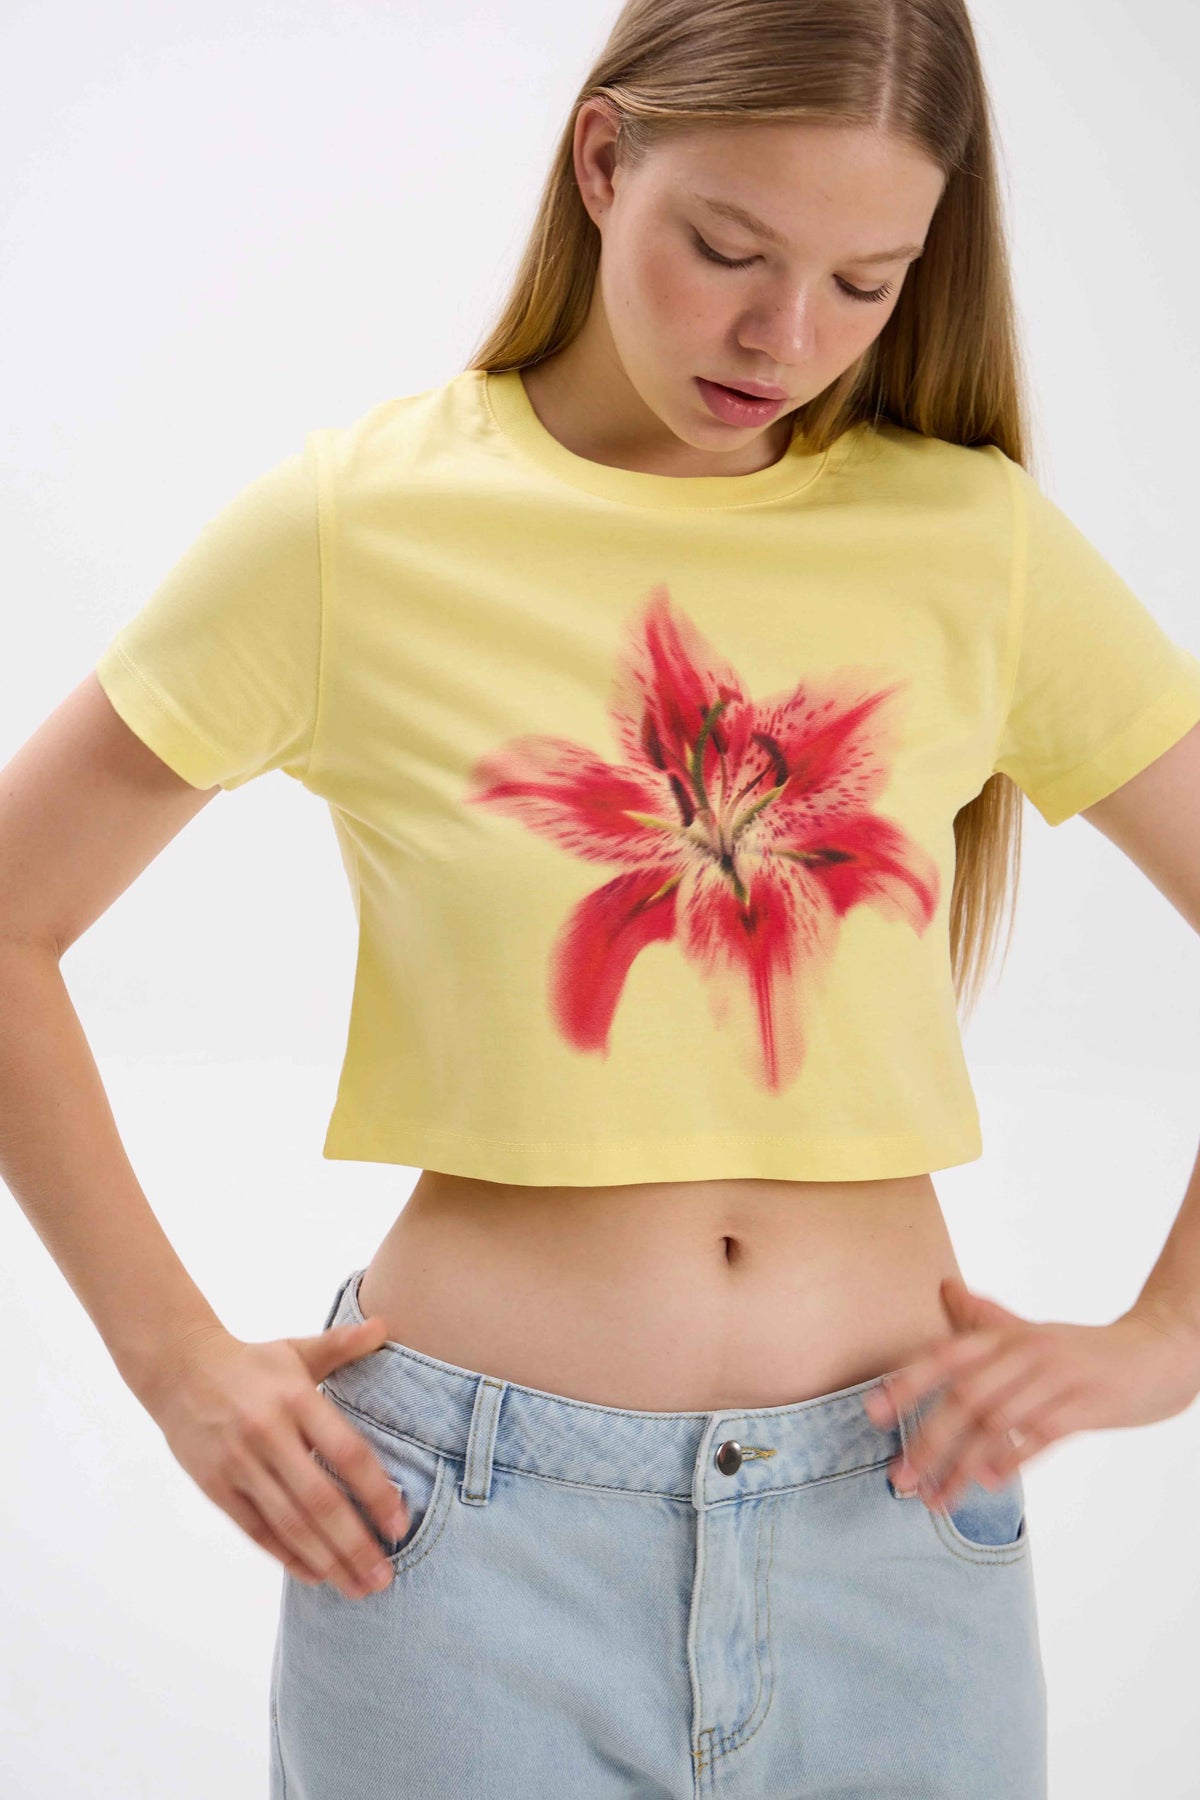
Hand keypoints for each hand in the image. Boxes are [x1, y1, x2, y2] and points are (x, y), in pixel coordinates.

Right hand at [144, 1313, 410, 1599]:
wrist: (177, 1370)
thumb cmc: (251, 1364)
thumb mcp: (296, 1350)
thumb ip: (342, 1345)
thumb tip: (385, 1326)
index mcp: (296, 1399)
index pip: (346, 1453)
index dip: (375, 1492)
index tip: (400, 1524)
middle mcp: (268, 1434)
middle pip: (319, 1499)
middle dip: (354, 1543)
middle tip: (384, 1577)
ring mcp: (239, 1463)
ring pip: (288, 1522)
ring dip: (326, 1559)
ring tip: (357, 1586)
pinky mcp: (216, 1486)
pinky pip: (256, 1529)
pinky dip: (286, 1555)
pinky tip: (315, 1574)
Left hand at [861, 1276, 1199, 1515]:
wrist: (1158, 1351)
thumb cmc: (1085, 1350)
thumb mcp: (1032, 1331)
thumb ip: (987, 1318)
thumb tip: (945, 1287)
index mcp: (1007, 1335)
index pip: (946, 1356)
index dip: (907, 1383)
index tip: (872, 1413)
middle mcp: (1026, 1352)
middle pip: (964, 1397)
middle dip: (928, 1441)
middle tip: (900, 1478)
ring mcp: (1056, 1378)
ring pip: (997, 1424)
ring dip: (961, 1466)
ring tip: (937, 1498)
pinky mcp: (1086, 1406)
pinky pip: (1041, 1435)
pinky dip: (1012, 1459)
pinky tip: (990, 1483)